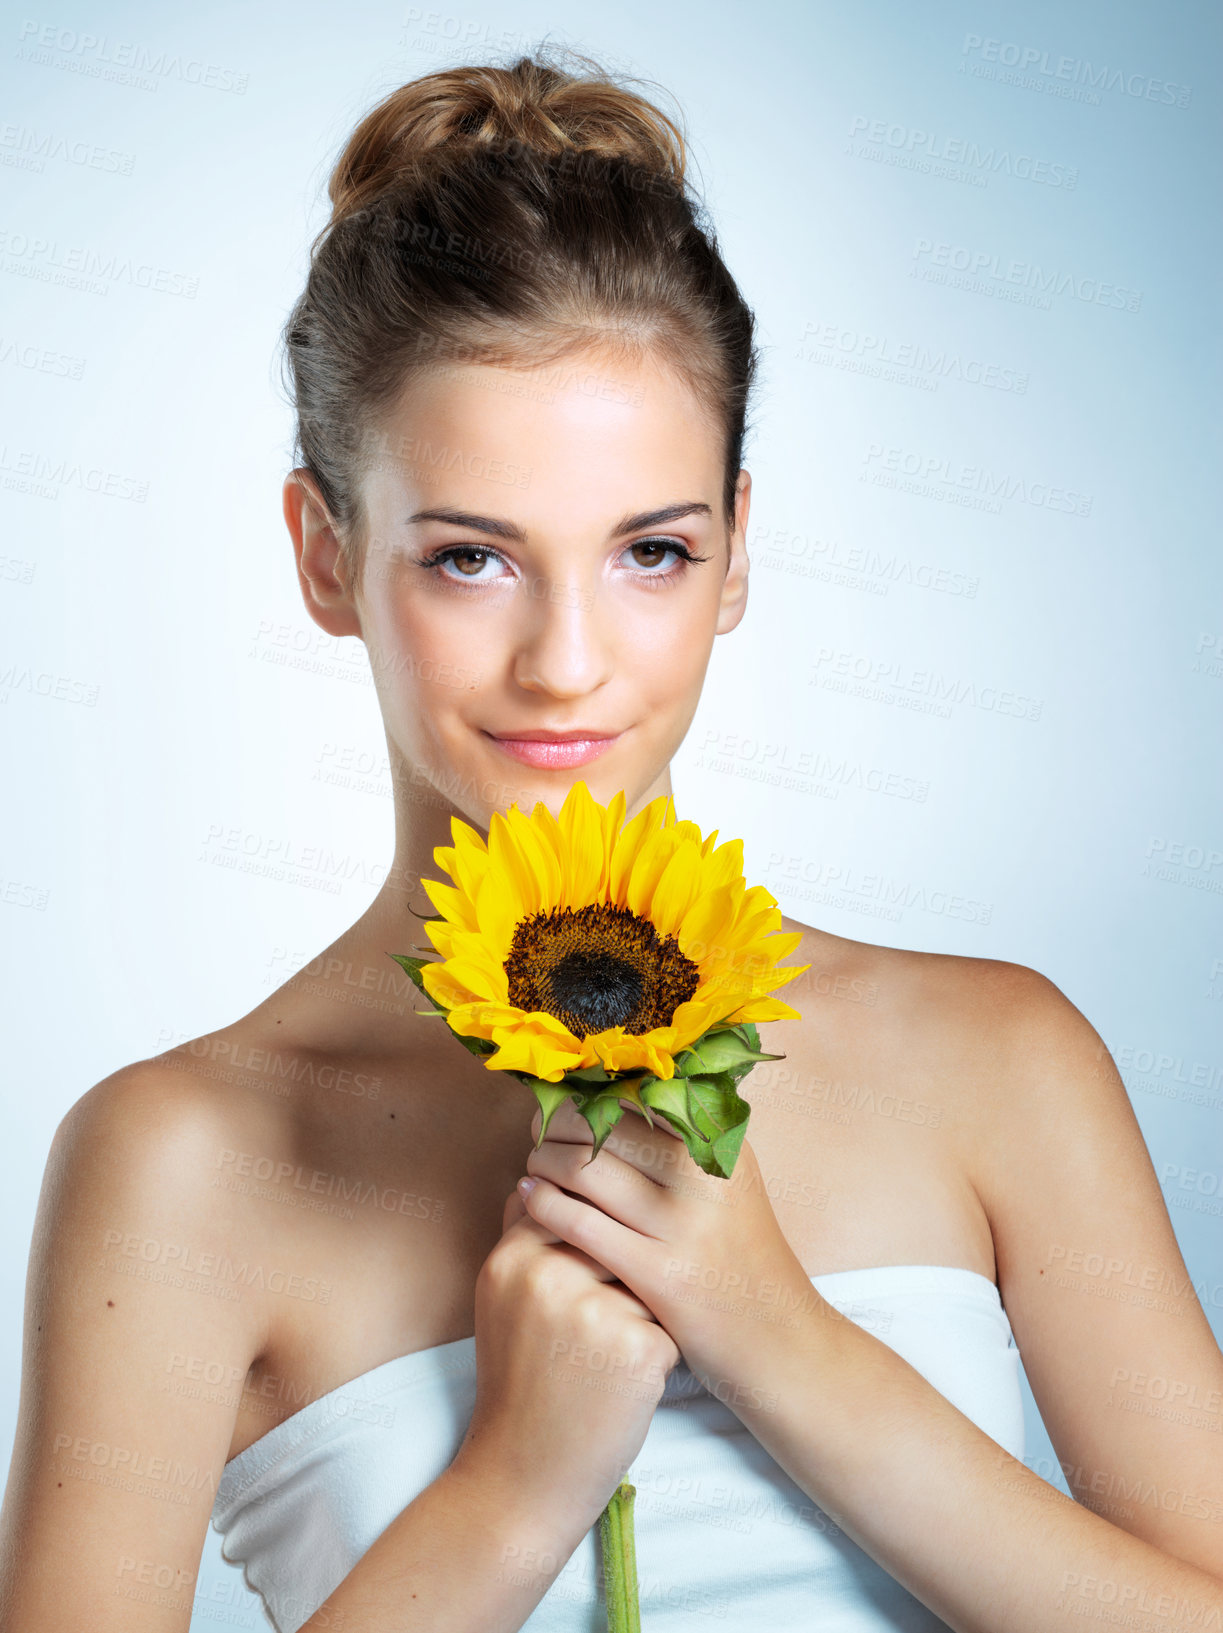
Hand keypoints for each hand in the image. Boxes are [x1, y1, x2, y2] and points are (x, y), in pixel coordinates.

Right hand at [449, 1168, 680, 1546]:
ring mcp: (592, 1309)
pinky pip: (669, 1321)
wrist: (521, 1478)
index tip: (596, 1266)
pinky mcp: (635, 1346)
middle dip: (624, 1268)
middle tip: (599, 1323)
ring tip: (608, 1356)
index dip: (595, 1231)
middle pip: (616, 1233)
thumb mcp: (502, 1303)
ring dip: (645, 1308)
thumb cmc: (520, 1387)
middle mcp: (547, 1275)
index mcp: (512, 1258)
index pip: (572, 1202)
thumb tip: (545, 1175)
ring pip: (649, 1274)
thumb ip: (524, 1238)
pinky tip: (627, 1383)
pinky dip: (660, 1351)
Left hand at [518, 1097, 818, 1402]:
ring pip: (585, 1170)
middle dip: (558, 1122)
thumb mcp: (729, 1182)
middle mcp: (705, 1176)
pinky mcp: (660, 1274)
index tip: (562, 1095)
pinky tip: (529, 1199)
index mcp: (720, 1145)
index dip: (589, 1090)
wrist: (779, 1339)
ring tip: (533, 1164)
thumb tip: (619, 1092)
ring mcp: (683, 1226)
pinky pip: (580, 1225)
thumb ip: (686, 1139)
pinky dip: (543, 1205)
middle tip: (537, 1128)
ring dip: (544, 1159)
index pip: (637, 1093)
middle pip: (605, 1125)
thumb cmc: (741, 1257)